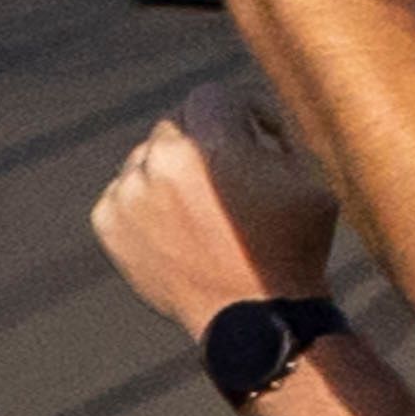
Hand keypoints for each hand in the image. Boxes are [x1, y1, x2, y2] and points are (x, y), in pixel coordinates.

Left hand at [97, 79, 342, 329]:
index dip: (240, 111)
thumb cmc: (291, 248)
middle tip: (229, 176)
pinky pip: (122, 192)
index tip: (255, 136)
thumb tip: (248, 118)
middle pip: (177, 126)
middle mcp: (162, 162)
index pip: (211, 96)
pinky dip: (144, 204)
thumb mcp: (305, 177)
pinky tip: (176, 230)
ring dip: (171, 173)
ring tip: (201, 209)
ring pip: (146, 158)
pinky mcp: (109, 223)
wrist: (255, 320)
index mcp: (212, 143)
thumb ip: (272, 134)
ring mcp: (130, 194)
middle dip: (205, 143)